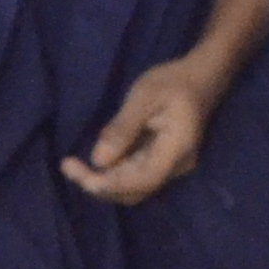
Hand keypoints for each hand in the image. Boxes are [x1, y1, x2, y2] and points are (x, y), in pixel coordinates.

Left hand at [64, 57, 216, 203]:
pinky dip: (112, 172)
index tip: (80, 177)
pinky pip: (135, 174)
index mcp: (176, 150)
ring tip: (73, 165)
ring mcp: (171, 166)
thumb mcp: (144, 97)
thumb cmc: (172, 82)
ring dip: (103, 180)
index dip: (110, 185)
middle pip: (135, 190)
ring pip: (133, 186)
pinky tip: (93, 160)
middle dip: (100, 185)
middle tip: (67, 167)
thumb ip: (122, 129)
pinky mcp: (162, 161)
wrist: (201, 78)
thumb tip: (98, 161)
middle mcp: (176, 166)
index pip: (142, 181)